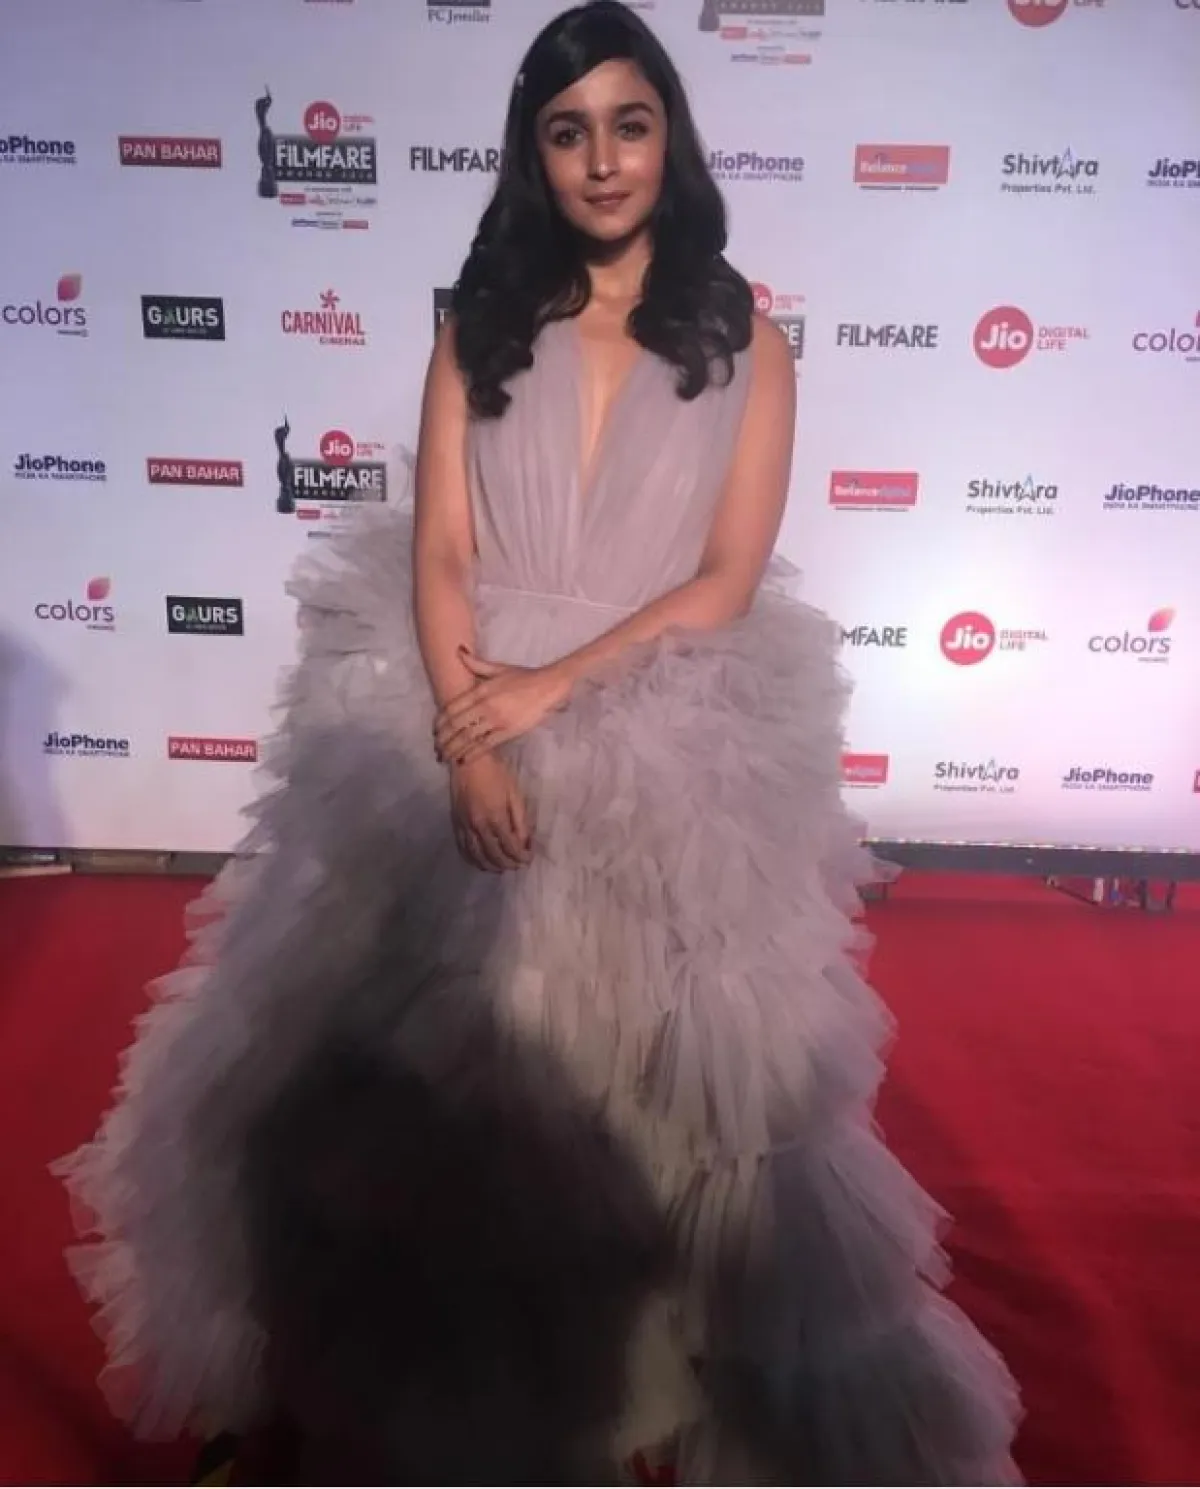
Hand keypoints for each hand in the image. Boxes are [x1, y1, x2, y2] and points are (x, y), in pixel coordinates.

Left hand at [434, 647, 570, 765]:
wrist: (548, 686)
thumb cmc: (523, 677)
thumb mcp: (498, 668)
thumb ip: (476, 663)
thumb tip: (459, 650)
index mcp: (480, 690)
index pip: (452, 708)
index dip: (440, 722)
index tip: (434, 731)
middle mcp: (485, 706)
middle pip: (457, 725)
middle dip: (443, 739)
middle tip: (436, 749)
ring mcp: (496, 720)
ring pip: (468, 737)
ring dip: (454, 749)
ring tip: (445, 758)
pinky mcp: (508, 731)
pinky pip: (485, 745)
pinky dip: (472, 754)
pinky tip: (463, 760)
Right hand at [449, 754, 531, 872]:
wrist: (468, 759)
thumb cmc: (496, 773)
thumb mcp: (515, 794)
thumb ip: (520, 821)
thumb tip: (525, 842)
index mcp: (495, 818)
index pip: (510, 847)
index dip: (521, 856)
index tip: (528, 859)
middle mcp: (478, 827)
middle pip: (494, 855)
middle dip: (508, 864)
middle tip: (517, 865)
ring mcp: (465, 827)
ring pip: (477, 856)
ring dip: (491, 866)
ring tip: (501, 867)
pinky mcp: (456, 824)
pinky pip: (463, 849)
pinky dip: (472, 859)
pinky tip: (480, 862)